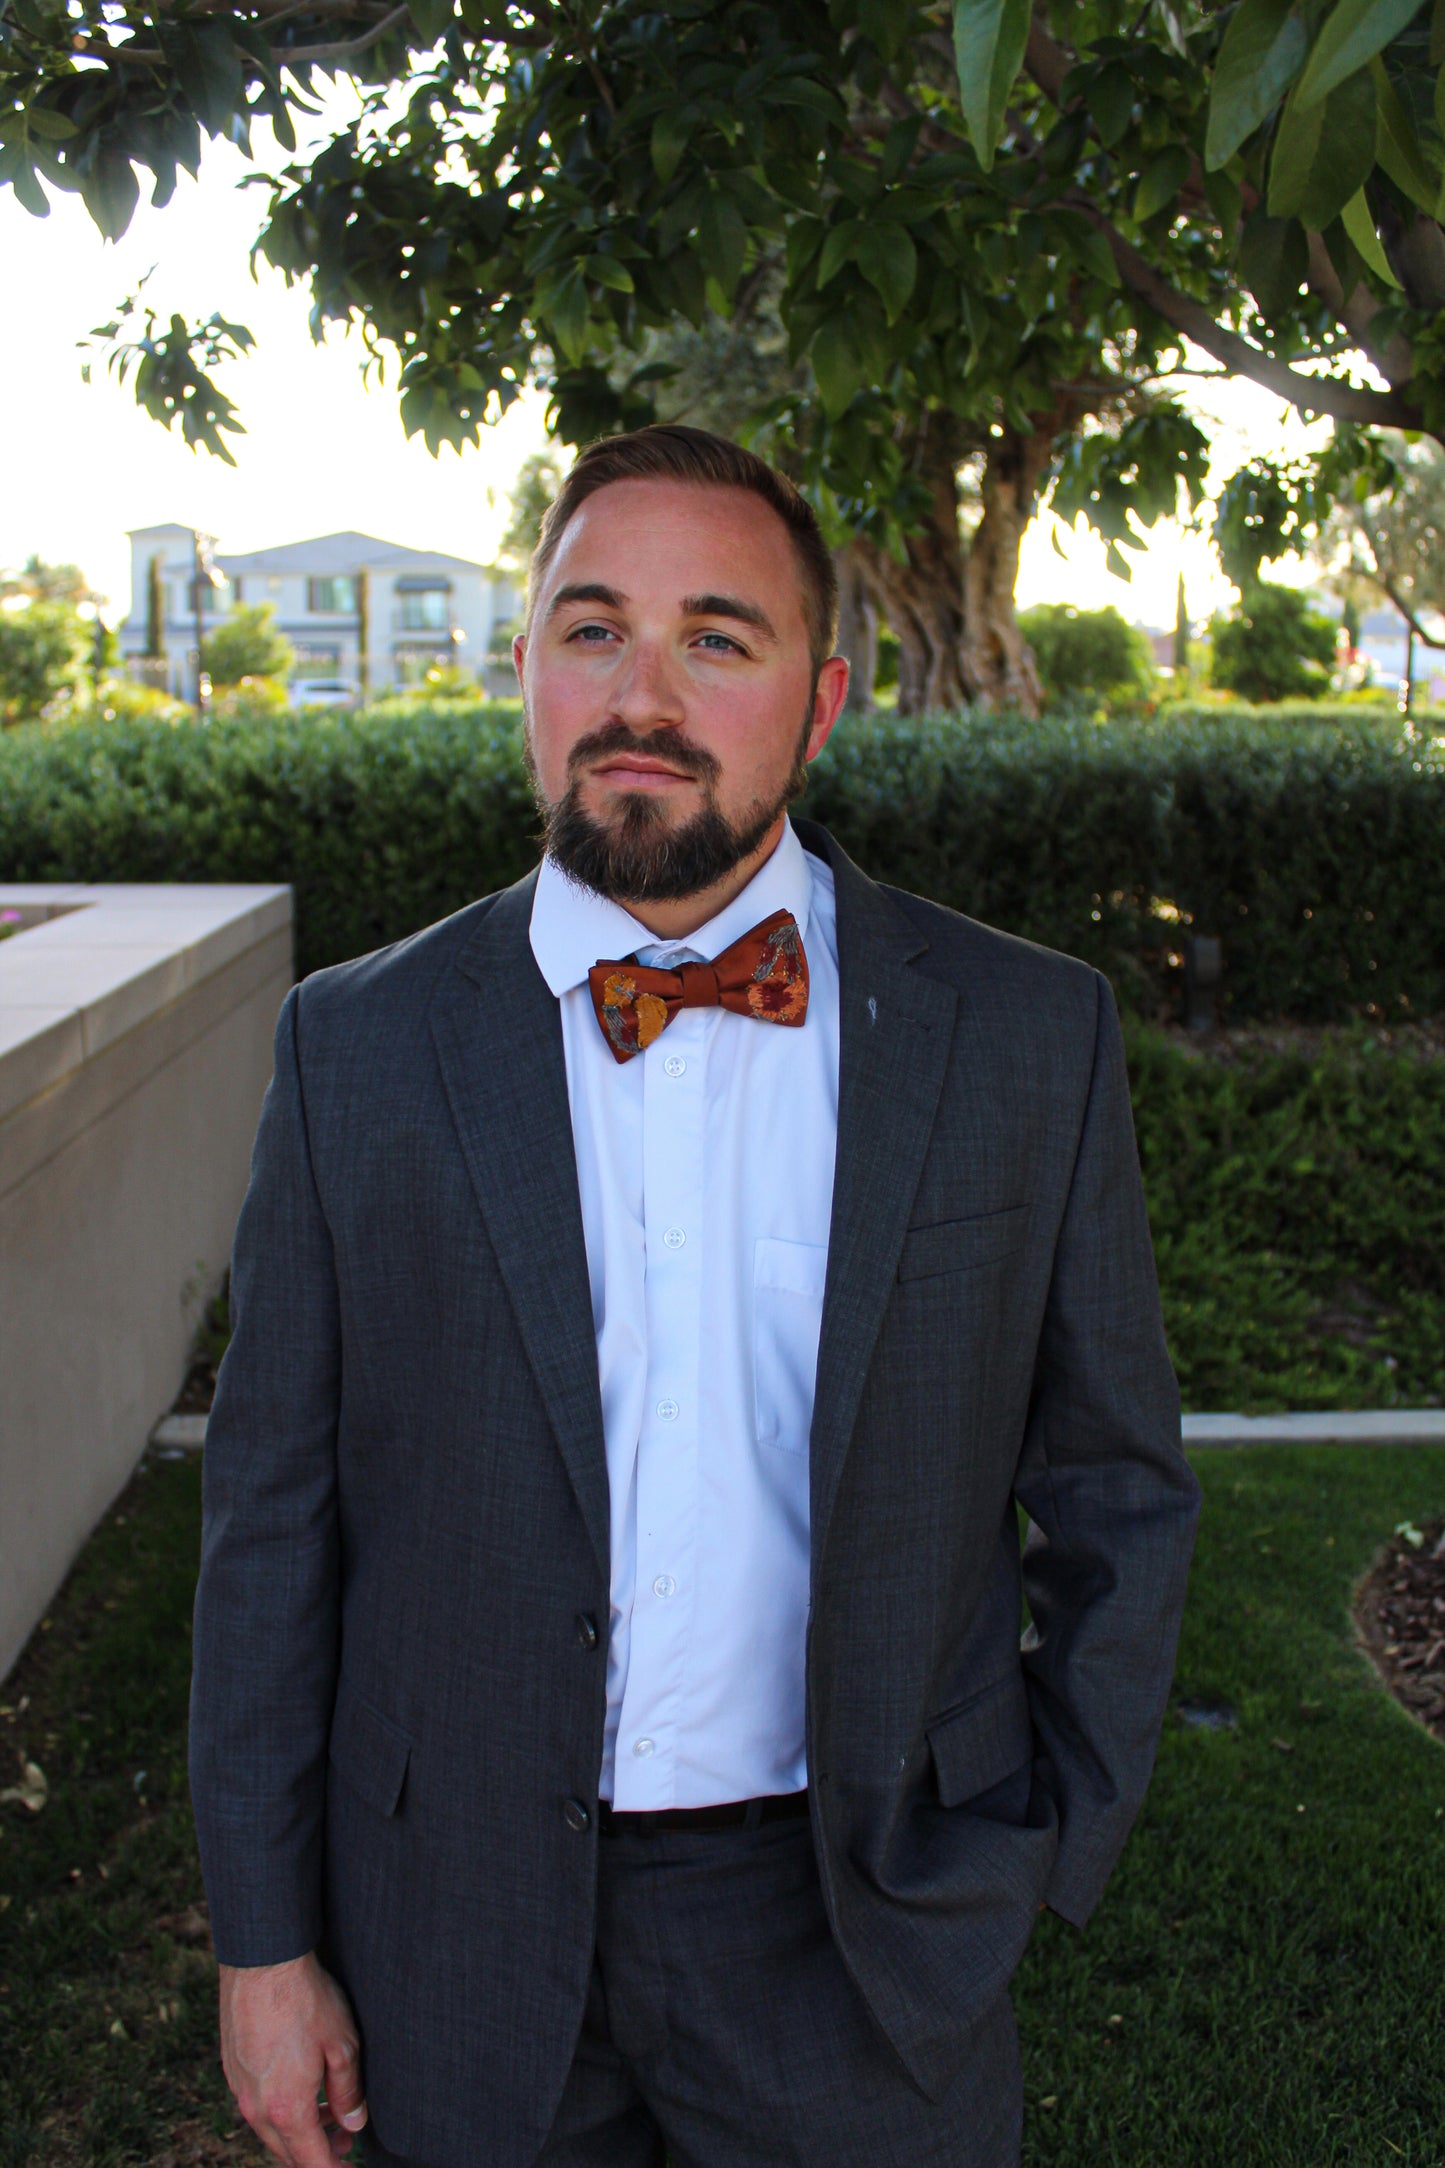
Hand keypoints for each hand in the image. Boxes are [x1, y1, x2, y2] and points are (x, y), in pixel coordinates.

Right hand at [220, 1950, 367, 2165]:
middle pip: (287, 2153)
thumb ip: (349, 2092)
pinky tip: (301, 2084)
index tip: (350, 2165)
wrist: (262, 1961)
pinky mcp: (233, 2069)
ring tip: (329, 2111)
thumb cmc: (306, 2000)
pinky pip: (258, 2104)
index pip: (310, 2162)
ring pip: (271, 2129)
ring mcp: (240, 2089)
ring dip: (300, 2129)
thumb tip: (354, 2124)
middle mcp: (257, 2108)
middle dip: (318, 2153)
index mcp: (286, 2109)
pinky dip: (281, 2108)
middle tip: (346, 2141)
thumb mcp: (342, 2046)